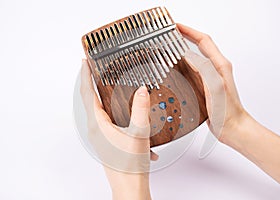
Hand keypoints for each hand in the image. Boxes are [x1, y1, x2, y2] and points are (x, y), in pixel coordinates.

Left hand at [80, 59, 155, 199]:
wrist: (130, 185)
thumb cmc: (131, 165)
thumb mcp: (138, 133)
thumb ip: (140, 109)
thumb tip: (141, 91)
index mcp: (98, 124)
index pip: (87, 93)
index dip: (85, 75)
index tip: (84, 62)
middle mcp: (96, 129)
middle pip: (90, 99)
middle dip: (91, 81)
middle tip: (94, 68)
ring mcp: (101, 135)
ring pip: (98, 109)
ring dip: (101, 94)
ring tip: (106, 83)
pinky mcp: (107, 139)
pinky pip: (106, 118)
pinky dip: (111, 108)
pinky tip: (123, 109)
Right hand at [177, 23, 247, 140]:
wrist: (232, 127)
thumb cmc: (228, 111)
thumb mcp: (215, 86)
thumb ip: (204, 68)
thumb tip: (189, 55)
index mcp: (220, 65)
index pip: (204, 40)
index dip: (189, 31)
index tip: (177, 26)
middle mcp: (216, 69)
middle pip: (199, 46)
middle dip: (185, 37)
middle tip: (172, 35)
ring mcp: (210, 78)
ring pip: (195, 58)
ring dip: (183, 50)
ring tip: (171, 48)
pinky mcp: (206, 87)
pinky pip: (193, 71)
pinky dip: (183, 66)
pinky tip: (176, 70)